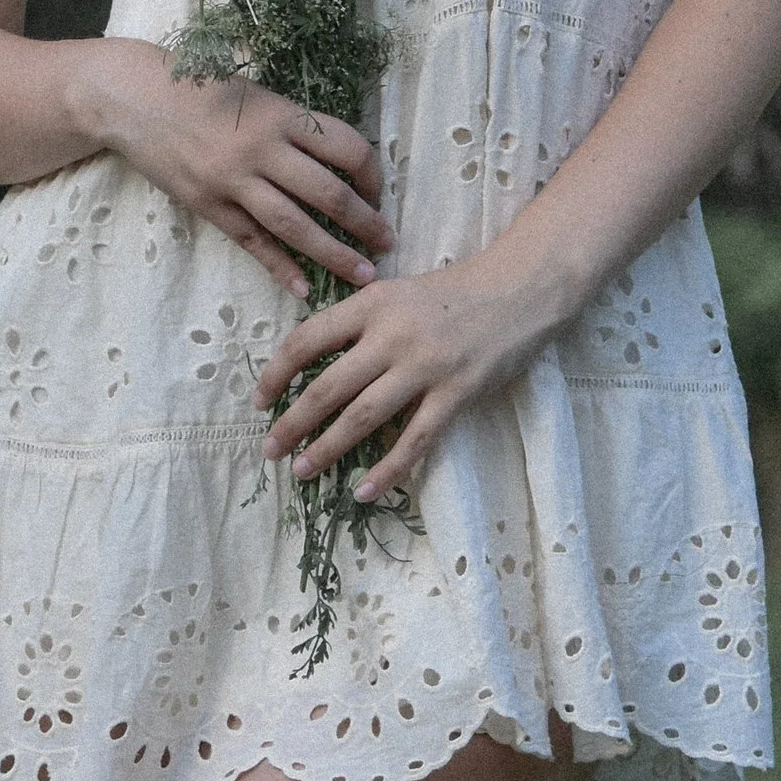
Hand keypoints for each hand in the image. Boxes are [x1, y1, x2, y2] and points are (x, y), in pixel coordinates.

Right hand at [89, 39, 393, 298]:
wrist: (134, 98)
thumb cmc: (201, 90)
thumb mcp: (256, 95)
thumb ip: (294, 126)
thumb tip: (342, 161)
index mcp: (282, 115)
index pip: (348, 149)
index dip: (372, 176)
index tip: (379, 194)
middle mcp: (262, 149)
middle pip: (329, 194)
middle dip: (366, 225)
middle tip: (387, 245)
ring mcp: (234, 181)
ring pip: (296, 226)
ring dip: (335, 255)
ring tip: (364, 276)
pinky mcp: (209, 205)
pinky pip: (253, 243)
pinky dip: (281, 268)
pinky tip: (304, 289)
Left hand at [254, 253, 563, 502]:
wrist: (520, 288)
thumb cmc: (455, 292)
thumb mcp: (398, 292)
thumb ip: (360, 322)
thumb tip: (314, 362)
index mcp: (372, 303)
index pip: (307, 339)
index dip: (276, 373)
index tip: (259, 400)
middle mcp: (392, 335)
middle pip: (328, 386)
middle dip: (292, 422)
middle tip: (270, 449)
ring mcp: (425, 366)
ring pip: (362, 417)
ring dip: (326, 448)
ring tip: (302, 471)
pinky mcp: (457, 393)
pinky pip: (415, 440)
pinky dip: (387, 470)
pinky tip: (364, 492)